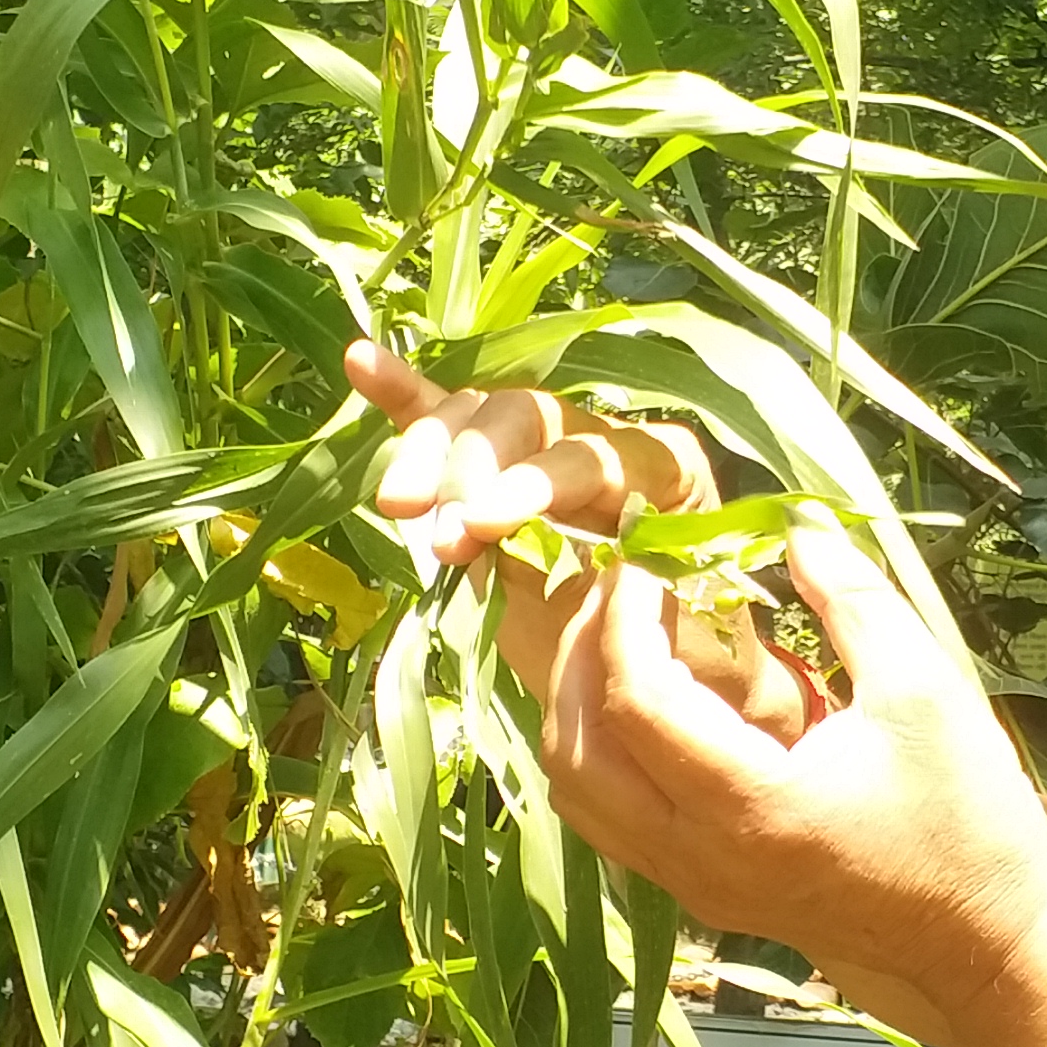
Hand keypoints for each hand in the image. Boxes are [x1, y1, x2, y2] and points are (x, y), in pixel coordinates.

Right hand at [341, 338, 815, 742]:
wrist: (672, 684)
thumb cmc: (685, 665)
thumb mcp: (669, 641)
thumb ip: (621, 599)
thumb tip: (569, 565)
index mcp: (665, 469)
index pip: (590, 455)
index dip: (530, 485)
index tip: (478, 527)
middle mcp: (605, 438)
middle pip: (526, 418)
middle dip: (472, 471)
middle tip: (440, 537)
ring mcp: (547, 446)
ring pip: (479, 415)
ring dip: (430, 452)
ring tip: (400, 506)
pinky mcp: (495, 469)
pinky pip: (447, 420)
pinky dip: (404, 397)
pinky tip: (361, 363)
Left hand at [537, 508, 1046, 1046]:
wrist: (985, 942)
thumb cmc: (969, 819)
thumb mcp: (925, 691)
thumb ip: (855, 601)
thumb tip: (797, 526)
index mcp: (752, 806)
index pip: (636, 701)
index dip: (625, 617)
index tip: (650, 559)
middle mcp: (702, 858)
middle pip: (577, 751)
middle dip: (582, 654)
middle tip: (619, 586)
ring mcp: (694, 887)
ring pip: (578, 797)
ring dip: (575, 709)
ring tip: (618, 635)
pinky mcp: (702, 896)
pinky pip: (610, 823)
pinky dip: (600, 754)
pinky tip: (645, 701)